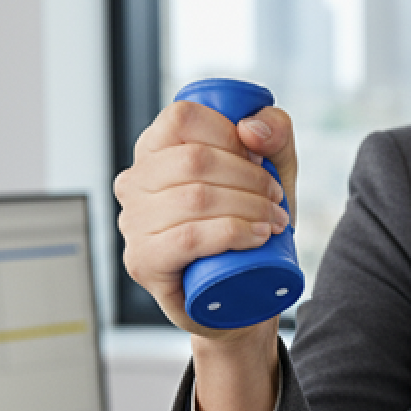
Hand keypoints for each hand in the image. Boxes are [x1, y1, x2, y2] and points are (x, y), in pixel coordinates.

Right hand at [113, 98, 298, 338]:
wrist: (239, 293)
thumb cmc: (248, 221)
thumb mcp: (272, 168)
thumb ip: (274, 132)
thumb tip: (250, 128)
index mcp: (155, 150)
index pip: (182, 118)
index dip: (228, 134)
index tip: (259, 160)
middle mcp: (134, 182)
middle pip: (194, 160)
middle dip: (249, 177)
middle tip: (276, 199)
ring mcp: (133, 223)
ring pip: (195, 198)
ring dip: (249, 207)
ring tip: (275, 221)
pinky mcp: (143, 260)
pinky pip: (188, 237)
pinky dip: (232, 233)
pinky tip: (257, 237)